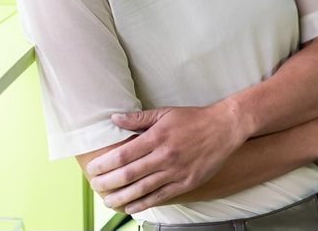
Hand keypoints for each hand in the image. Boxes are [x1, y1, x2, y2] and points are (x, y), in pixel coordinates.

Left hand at [85, 104, 245, 212]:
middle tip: (95, 186)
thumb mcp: (165, 112)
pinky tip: (131, 206)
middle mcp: (164, 156)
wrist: (223, 128)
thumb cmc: (193, 118)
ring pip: (142, 189)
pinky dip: (143, 203)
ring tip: (108, 200)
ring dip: (122, 197)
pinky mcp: (186, 183)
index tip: (93, 169)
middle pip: (129, 174)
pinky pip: (160, 196)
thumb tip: (115, 119)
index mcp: (157, 137)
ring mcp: (175, 172)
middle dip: (108, 182)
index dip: (105, 163)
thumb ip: (139, 118)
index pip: (124, 154)